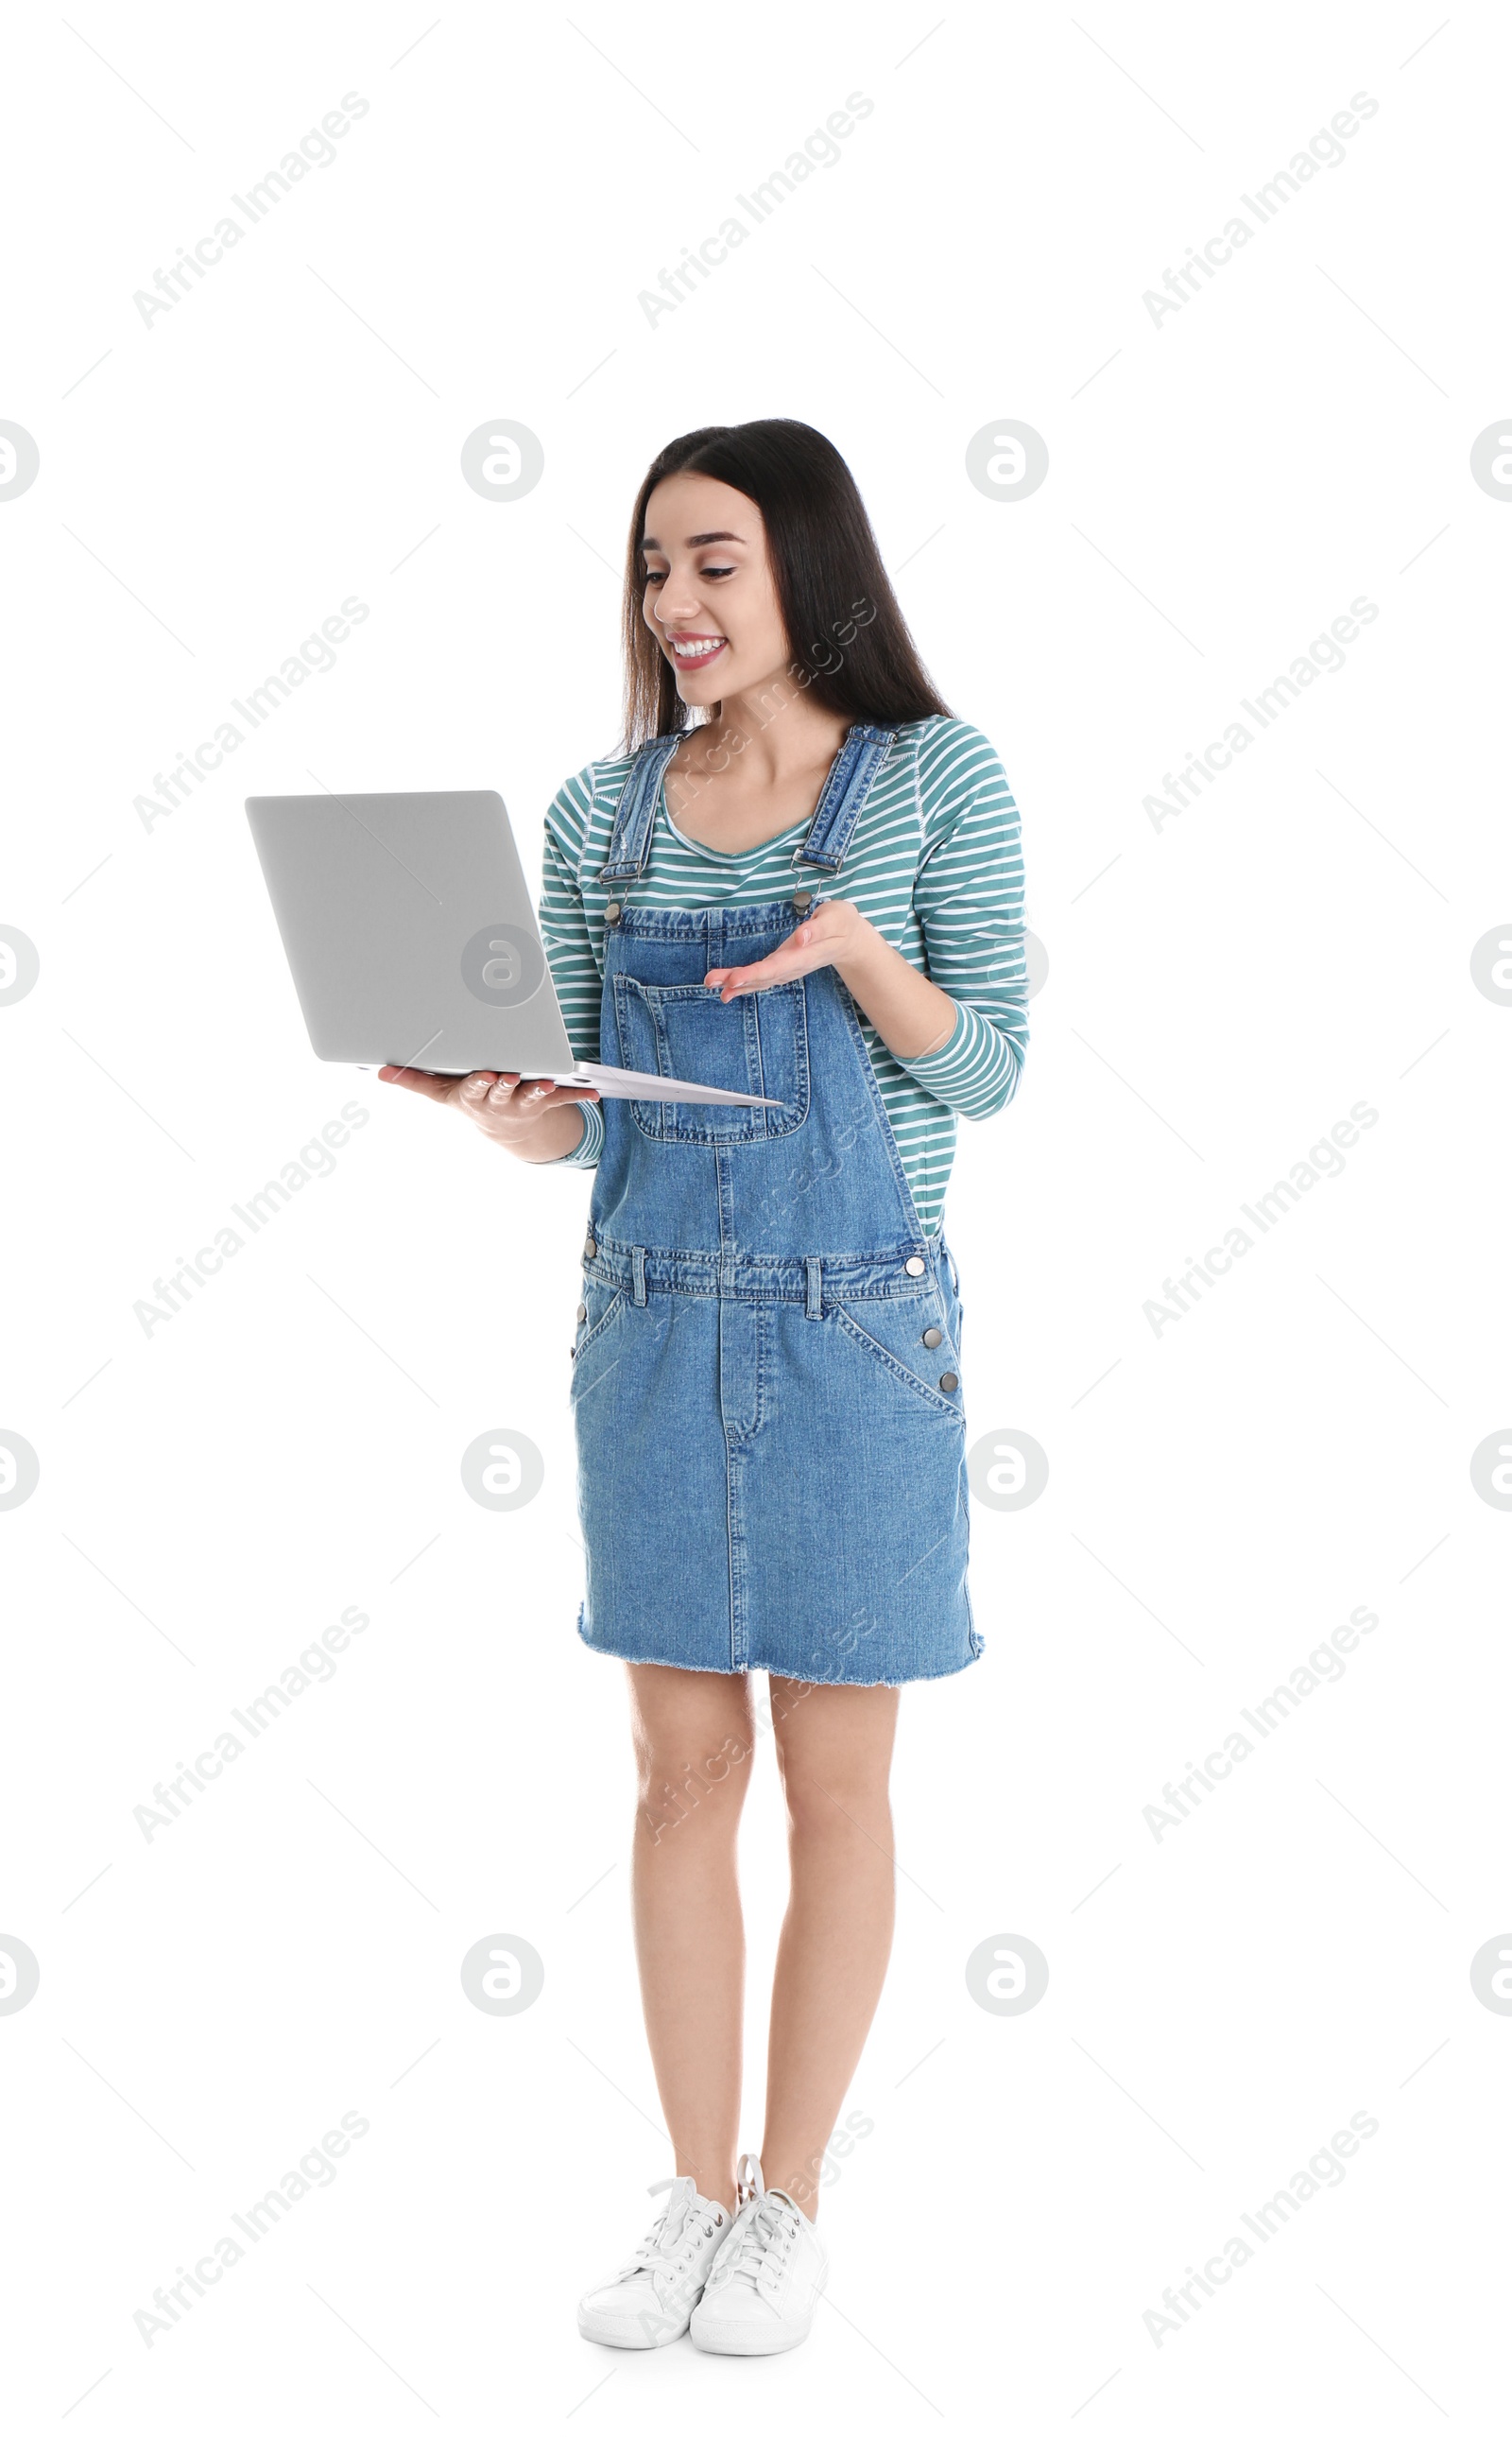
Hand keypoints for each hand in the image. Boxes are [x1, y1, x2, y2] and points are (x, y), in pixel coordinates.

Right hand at [378, 1065, 598, 1159]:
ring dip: (540, 1090)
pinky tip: (594, 1093)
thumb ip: (414, 1080)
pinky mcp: (544, 1102)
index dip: (480, 1084)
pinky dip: (578, 1096)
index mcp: (475, 1096)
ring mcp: (523, 1103)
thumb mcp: (442, 1093)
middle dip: (506, 1085)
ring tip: (547, 1084)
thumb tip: (381, 1071)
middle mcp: (499, 1102)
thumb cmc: (471, 1101)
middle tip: (510, 1076)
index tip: (484, 1075)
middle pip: (502, 1092)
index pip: (475, 1088)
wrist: (506, 1130)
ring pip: (532, 1097)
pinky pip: (563, 1099)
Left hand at [703, 897, 875, 1000]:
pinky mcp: (782, 967)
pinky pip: (761, 978)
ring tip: (711, 983)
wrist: (849, 940)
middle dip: (738, 980)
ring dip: (734, 983)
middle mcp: (794, 966)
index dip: (756, 973)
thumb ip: (820, 928)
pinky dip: (742, 983)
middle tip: (712, 982)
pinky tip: (725, 987)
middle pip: (763, 976)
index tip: (735, 978)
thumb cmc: (842, 923)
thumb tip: (801, 936)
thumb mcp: (837, 918)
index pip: (778, 966)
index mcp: (805, 955)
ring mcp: (787, 969)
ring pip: (759, 979)